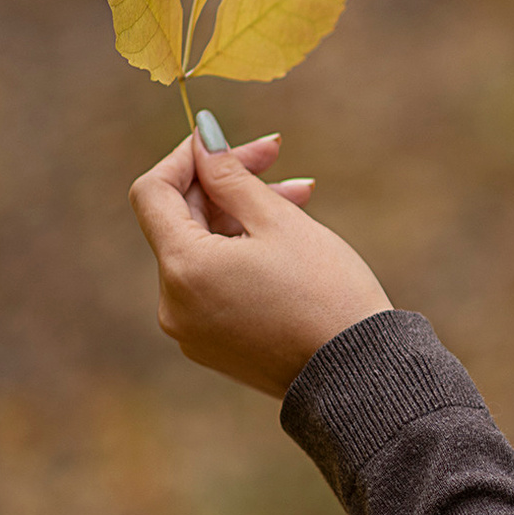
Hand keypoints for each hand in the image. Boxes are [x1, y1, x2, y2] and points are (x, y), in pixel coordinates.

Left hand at [129, 121, 390, 397]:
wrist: (359, 376)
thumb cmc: (326, 293)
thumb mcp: (278, 221)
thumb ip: (231, 175)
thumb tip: (202, 138)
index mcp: (183, 269)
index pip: (154, 192)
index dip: (186, 157)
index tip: (224, 142)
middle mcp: (173, 304)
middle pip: (181, 221)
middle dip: (226, 185)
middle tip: (277, 158)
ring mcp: (191, 330)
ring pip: (202, 252)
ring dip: (241, 218)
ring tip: (301, 197)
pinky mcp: (214, 347)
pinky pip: (214, 286)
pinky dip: (241, 257)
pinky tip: (286, 243)